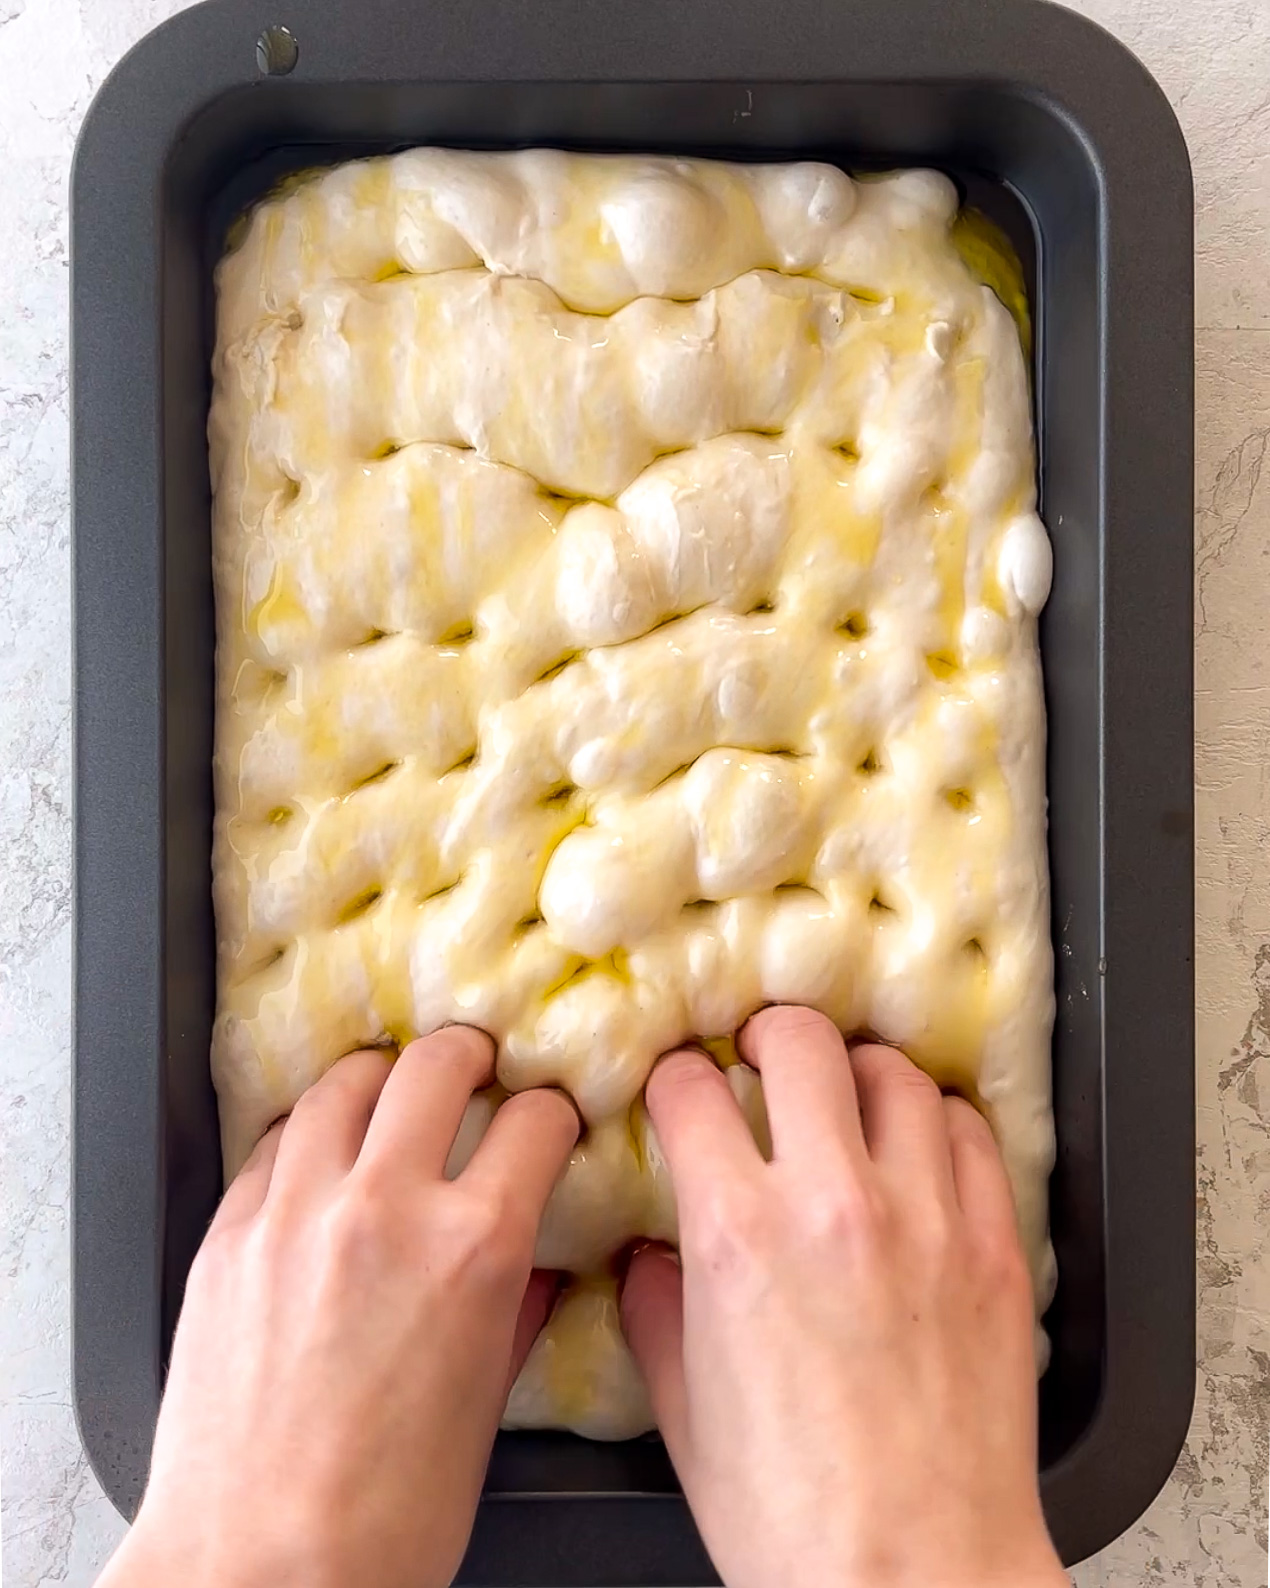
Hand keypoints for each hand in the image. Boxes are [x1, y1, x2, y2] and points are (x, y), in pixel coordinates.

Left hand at [98, 1028, 577, 1587]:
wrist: (260, 1572)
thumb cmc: (388, 1519)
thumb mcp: (486, 1407)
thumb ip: (517, 1313)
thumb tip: (539, 1267)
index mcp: (474, 1249)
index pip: (533, 1123)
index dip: (552, 1112)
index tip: (548, 1117)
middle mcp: (386, 1207)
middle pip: (436, 1066)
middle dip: (470, 1055)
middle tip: (476, 1066)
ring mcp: (297, 1213)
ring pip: (344, 1084)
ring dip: (381, 1077)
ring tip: (391, 1089)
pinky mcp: (229, 1235)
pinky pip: (273, 1144)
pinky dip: (308, 1133)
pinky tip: (319, 1152)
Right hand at [621, 1006, 1065, 1587]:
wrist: (913, 1577)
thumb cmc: (787, 1513)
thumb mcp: (683, 1409)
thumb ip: (654, 1310)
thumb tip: (648, 1260)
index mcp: (738, 1234)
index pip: (691, 1092)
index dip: (673, 1079)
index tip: (678, 1089)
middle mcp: (833, 1201)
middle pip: (802, 1044)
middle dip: (768, 1034)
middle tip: (762, 1053)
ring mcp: (926, 1217)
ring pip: (895, 1075)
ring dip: (858, 1072)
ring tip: (846, 1094)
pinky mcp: (994, 1247)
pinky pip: (972, 1135)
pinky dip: (938, 1121)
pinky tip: (921, 1143)